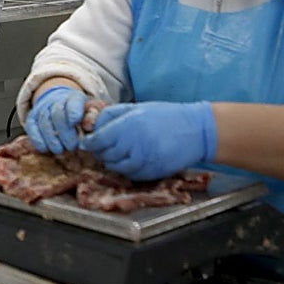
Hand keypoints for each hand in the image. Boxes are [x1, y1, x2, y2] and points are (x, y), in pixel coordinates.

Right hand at [26, 85, 88, 153]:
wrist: (61, 107)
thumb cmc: (81, 116)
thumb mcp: (92, 114)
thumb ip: (93, 118)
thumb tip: (89, 126)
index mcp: (75, 98)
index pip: (74, 102)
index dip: (74, 112)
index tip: (75, 123)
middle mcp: (56, 101)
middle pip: (58, 114)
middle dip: (64, 132)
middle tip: (72, 146)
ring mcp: (42, 109)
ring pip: (44, 121)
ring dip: (51, 138)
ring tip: (59, 150)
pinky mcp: (33, 119)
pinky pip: (31, 127)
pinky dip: (37, 138)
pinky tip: (44, 148)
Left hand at [81, 101, 216, 181]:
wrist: (197, 131)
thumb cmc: (166, 116)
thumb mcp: (137, 108)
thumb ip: (112, 115)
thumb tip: (92, 124)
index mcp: (128, 125)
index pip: (98, 140)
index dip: (89, 142)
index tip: (87, 142)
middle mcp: (134, 144)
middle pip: (104, 155)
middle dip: (100, 152)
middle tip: (102, 147)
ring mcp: (144, 160)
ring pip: (115, 167)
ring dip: (112, 161)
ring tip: (117, 153)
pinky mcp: (152, 172)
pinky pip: (130, 175)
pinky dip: (126, 169)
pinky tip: (131, 160)